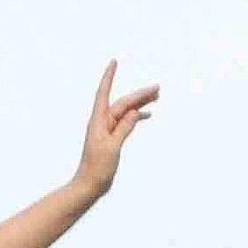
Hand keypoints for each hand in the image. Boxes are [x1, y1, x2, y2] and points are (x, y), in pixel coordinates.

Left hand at [73, 61, 157, 199]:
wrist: (89, 185)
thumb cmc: (97, 168)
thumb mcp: (112, 147)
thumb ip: (123, 128)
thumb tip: (134, 112)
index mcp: (98, 121)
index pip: (104, 93)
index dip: (109, 77)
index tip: (113, 62)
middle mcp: (102, 122)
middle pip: (122, 102)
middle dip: (139, 94)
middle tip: (157, 88)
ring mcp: (107, 129)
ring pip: (125, 111)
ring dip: (140, 103)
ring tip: (157, 96)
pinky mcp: (111, 138)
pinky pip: (125, 122)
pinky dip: (136, 117)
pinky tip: (147, 115)